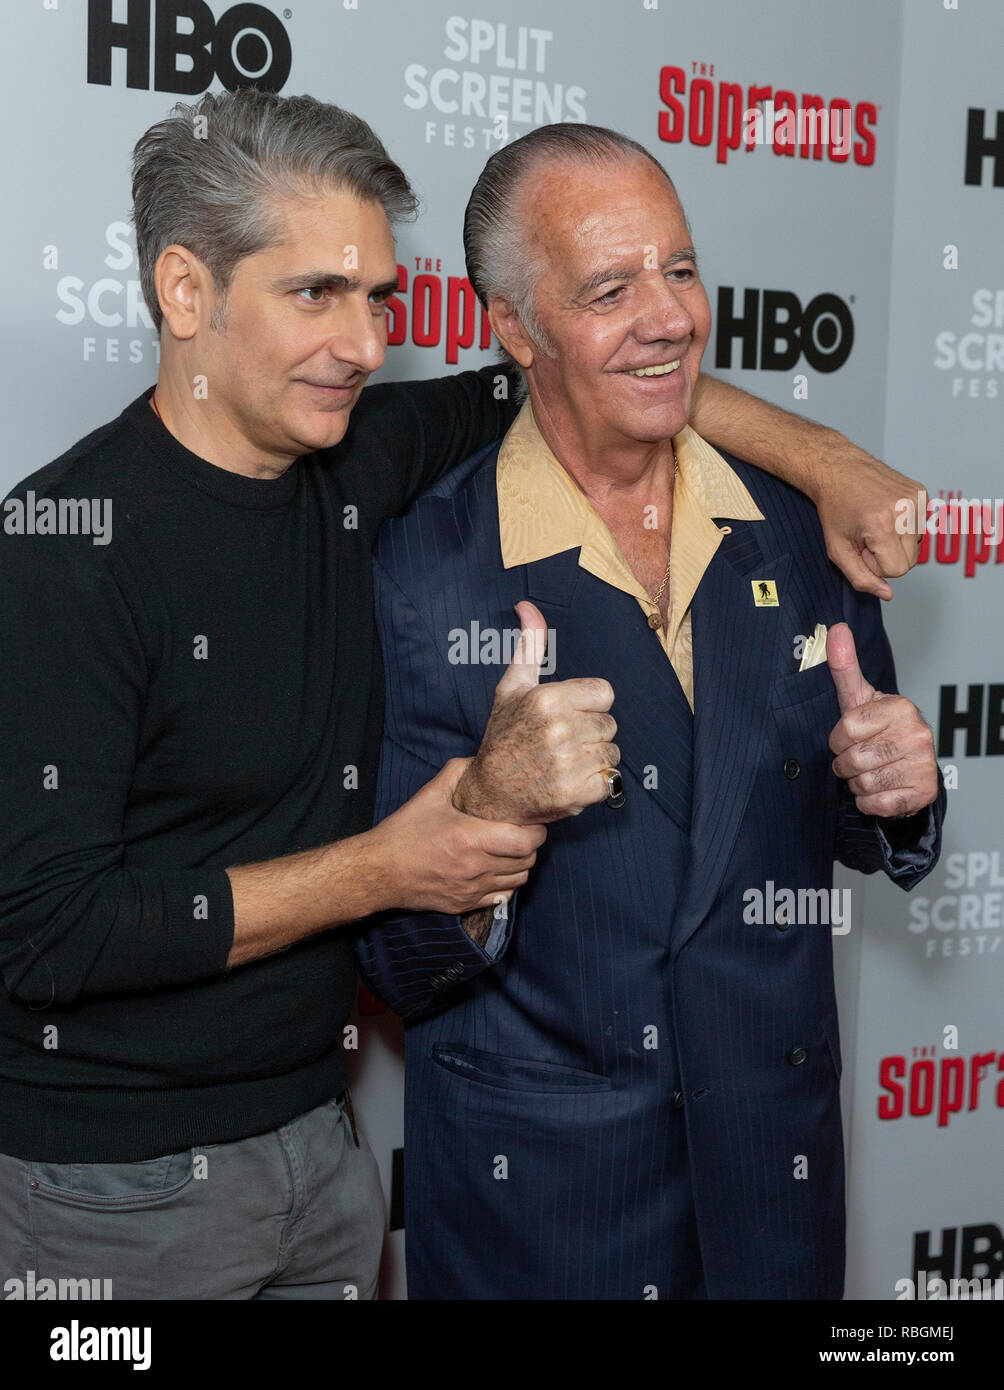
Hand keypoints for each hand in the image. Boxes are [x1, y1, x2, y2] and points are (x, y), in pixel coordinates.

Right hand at [370, 757, 545, 915]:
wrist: (379, 872)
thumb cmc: (403, 833)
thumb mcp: (429, 795)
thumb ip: (457, 773)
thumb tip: (479, 761)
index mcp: (470, 838)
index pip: (526, 841)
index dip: (537, 830)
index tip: (532, 820)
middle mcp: (475, 867)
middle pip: (527, 861)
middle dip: (531, 845)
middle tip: (522, 832)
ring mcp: (471, 889)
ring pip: (519, 880)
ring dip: (520, 864)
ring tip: (510, 850)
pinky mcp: (464, 905)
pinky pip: (502, 897)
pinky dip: (506, 883)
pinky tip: (496, 870)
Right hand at [453, 601, 618, 823]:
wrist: (490, 792)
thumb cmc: (504, 736)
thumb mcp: (513, 687)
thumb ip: (529, 645)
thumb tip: (527, 606)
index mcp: (548, 699)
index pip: (605, 693)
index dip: (589, 706)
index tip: (567, 716)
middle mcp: (560, 729)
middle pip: (610, 724)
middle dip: (591, 733)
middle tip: (562, 743)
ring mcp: (568, 763)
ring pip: (612, 753)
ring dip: (594, 760)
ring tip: (566, 762)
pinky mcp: (576, 793)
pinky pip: (610, 781)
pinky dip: (595, 785)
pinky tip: (570, 781)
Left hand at [812, 443, 926, 601]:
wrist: (838, 469)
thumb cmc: (834, 509)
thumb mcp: (838, 549)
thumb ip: (861, 578)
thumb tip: (887, 595)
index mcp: (883, 526)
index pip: (897, 570)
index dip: (877, 566)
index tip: (863, 549)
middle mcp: (905, 511)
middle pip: (911, 561)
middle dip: (888, 556)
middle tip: (867, 537)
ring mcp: (917, 499)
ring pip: (917, 546)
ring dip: (897, 542)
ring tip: (876, 524)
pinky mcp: (922, 493)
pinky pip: (920, 527)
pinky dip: (905, 527)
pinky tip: (886, 513)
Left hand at [827, 622, 937, 817]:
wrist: (909, 765)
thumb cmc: (877, 730)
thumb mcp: (858, 698)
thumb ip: (844, 666)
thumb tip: (836, 629)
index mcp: (900, 707)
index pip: (846, 729)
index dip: (838, 739)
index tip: (848, 738)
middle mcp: (917, 734)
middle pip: (853, 759)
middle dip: (845, 764)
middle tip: (857, 758)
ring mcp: (923, 764)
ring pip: (863, 783)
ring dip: (857, 783)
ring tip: (869, 771)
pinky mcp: (922, 792)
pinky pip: (876, 804)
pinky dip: (869, 801)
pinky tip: (880, 788)